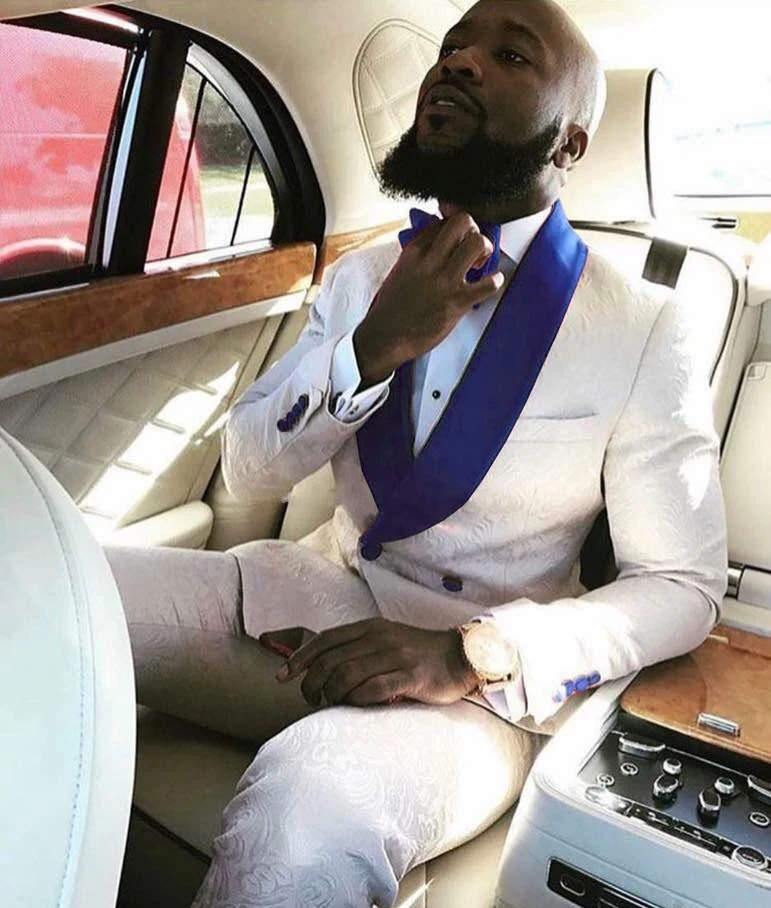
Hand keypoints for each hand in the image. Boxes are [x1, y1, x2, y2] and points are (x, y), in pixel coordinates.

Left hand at [275, 617, 479, 707]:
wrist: (460, 657)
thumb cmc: (416, 654)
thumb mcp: (383, 640)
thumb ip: (355, 648)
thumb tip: (318, 666)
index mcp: (370, 627)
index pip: (325, 640)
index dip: (300, 658)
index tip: (281, 676)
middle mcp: (380, 638)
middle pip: (330, 661)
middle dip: (311, 683)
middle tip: (310, 700)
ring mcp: (395, 656)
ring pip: (346, 676)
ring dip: (332, 694)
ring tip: (332, 705)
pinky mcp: (411, 677)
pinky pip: (372, 690)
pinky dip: (356, 701)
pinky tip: (355, 706)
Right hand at [353, 213, 504, 386]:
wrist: (385, 337)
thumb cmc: (391, 309)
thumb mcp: (400, 271)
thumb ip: (418, 255)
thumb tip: (434, 245)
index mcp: (414, 252)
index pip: (443, 221)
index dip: (456, 226)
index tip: (460, 235)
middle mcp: (430, 261)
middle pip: (463, 221)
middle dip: (474, 230)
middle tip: (473, 246)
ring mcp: (444, 281)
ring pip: (477, 244)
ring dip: (485, 249)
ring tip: (480, 263)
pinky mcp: (456, 303)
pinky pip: (488, 284)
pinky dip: (495, 281)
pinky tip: (491, 283)